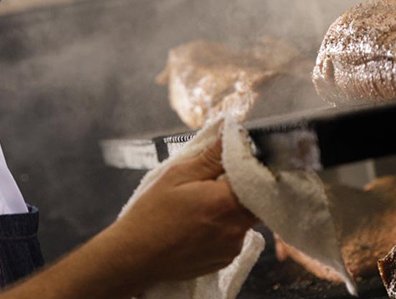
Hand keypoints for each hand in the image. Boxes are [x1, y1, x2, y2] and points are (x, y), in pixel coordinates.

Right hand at [107, 138, 258, 284]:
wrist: (135, 257)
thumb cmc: (152, 214)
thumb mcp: (178, 175)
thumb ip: (211, 156)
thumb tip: (232, 134)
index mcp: (227, 202)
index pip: (260, 181)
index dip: (250, 170)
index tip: (234, 165)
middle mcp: (236, 228)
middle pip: (256, 201)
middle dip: (239, 189)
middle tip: (213, 184)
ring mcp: (231, 248)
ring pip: (244, 219)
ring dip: (230, 209)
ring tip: (199, 207)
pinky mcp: (224, 261)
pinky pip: (233, 237)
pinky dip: (222, 228)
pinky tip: (198, 225)